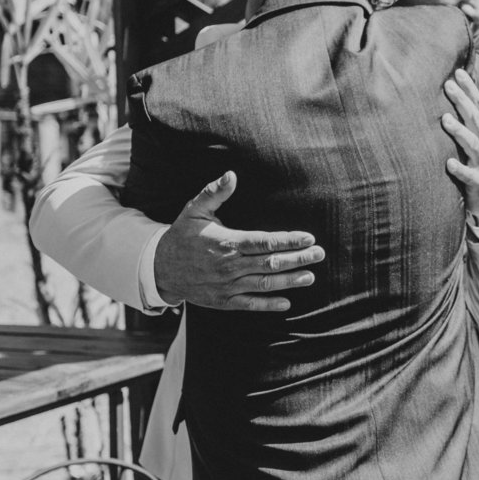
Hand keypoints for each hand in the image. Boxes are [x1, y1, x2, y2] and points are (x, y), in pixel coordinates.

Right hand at [154, 171, 324, 310]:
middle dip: (298, 259)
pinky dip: (268, 304)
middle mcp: (229, 266)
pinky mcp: (223, 300)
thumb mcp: (194, 210)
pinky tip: (287, 303)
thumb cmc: (182, 234)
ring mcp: (227, 286)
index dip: (288, 241)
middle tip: (320, 254)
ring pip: (264, 284)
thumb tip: (231, 174)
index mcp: (226, 242)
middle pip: (270, 263)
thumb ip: (214, 192)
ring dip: (290, 281)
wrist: (158, 268)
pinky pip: (249, 304)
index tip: (309, 238)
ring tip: (310, 276)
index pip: (264, 242)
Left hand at [442, 69, 478, 226]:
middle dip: (462, 102)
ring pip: (472, 144)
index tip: (458, 72)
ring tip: (445, 120)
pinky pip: (468, 175)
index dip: (470, 89)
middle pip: (476, 119)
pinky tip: (449, 163)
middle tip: (448, 86)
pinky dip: (459, 169)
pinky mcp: (478, 182)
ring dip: (460, 131)